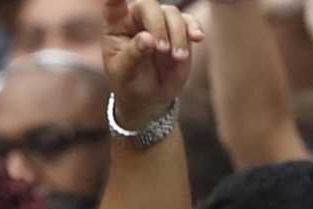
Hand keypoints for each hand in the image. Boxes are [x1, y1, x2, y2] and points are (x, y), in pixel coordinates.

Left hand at [102, 0, 202, 125]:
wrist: (149, 96)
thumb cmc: (130, 82)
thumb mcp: (125, 74)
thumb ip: (133, 55)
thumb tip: (147, 39)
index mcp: (117, 25)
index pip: (114, 5)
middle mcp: (138, 17)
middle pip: (150, 6)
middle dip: (158, 26)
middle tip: (161, 49)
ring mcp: (159, 20)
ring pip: (171, 13)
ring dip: (177, 34)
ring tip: (177, 57)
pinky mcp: (178, 28)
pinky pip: (188, 20)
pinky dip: (194, 28)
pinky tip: (197, 38)